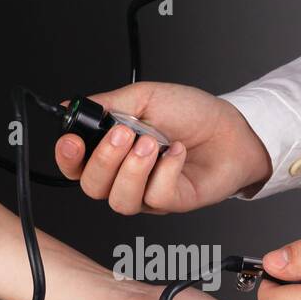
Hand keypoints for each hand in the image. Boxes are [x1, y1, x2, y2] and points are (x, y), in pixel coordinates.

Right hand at [54, 82, 272, 214]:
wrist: (232, 128)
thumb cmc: (191, 114)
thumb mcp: (145, 97)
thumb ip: (108, 104)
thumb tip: (73, 105)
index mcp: (112, 152)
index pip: (76, 166)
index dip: (68, 159)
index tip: (72, 141)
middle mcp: (126, 176)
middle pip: (93, 187)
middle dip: (103, 160)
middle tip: (123, 134)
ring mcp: (148, 193)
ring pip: (120, 200)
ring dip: (132, 170)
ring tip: (151, 143)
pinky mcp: (173, 202)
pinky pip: (156, 197)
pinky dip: (166, 170)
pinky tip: (177, 152)